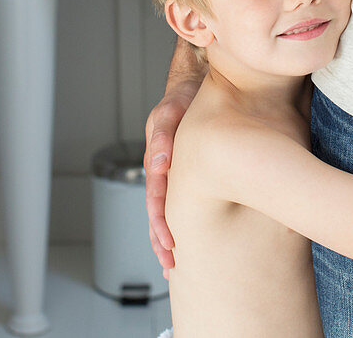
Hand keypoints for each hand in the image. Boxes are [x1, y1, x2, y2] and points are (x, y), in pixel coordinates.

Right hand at [144, 77, 201, 277]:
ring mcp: (174, 173)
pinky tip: (188, 241)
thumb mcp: (173, 110)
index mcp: (157, 160)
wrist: (196, 85)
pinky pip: (184, 201)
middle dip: (161, 241)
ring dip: (167, 238)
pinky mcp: (188, 173)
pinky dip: (182, 221)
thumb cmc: (184, 97)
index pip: (156, 199)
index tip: (169, 244)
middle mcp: (163, 171)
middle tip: (170, 266)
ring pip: (167, 211)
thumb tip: (159, 164)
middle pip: (158, 213)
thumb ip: (164, 134)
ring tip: (172, 267)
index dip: (160, 223)